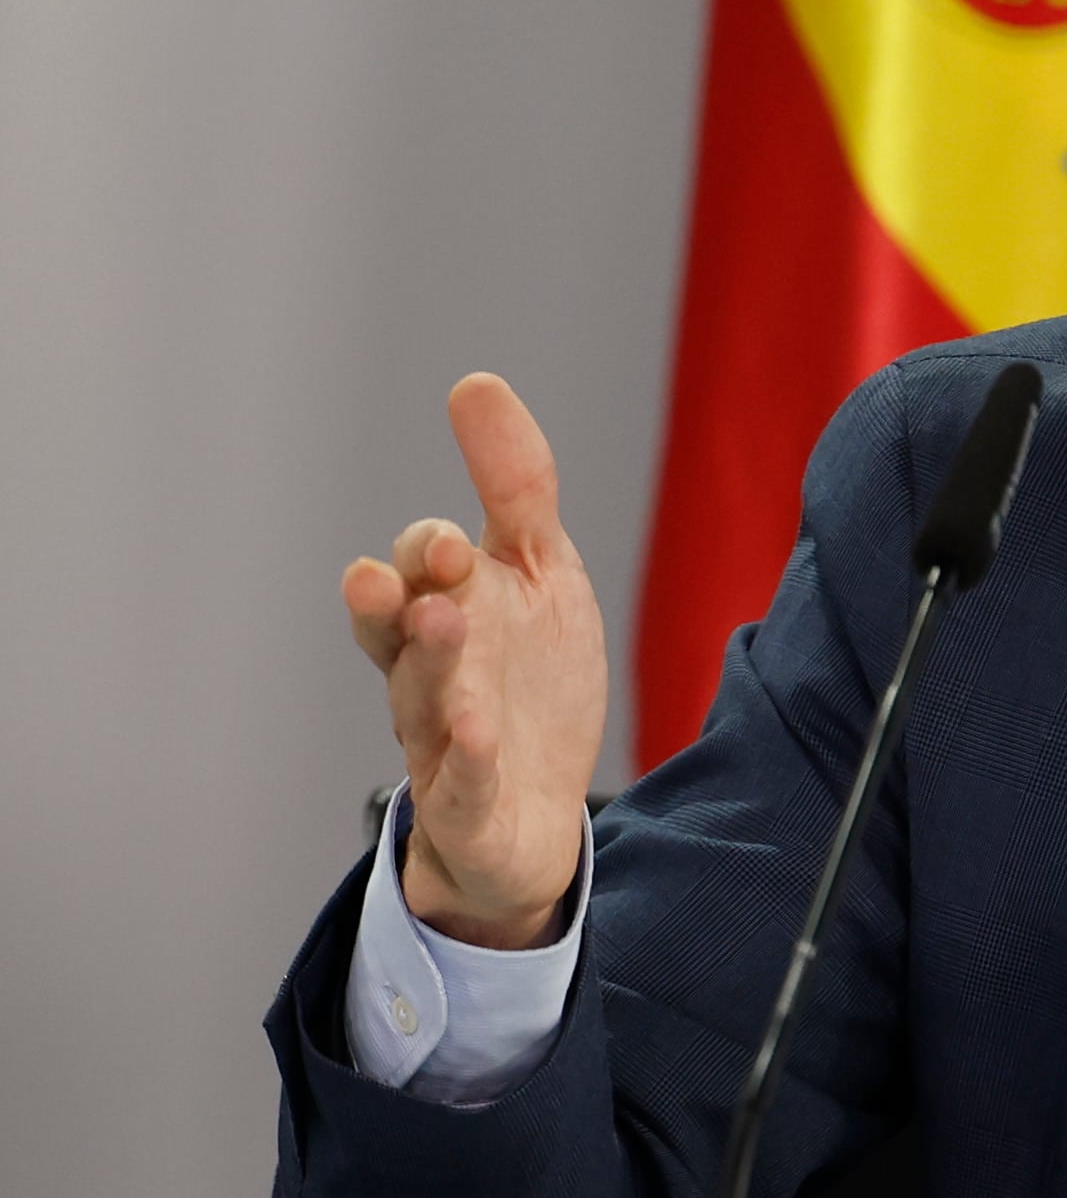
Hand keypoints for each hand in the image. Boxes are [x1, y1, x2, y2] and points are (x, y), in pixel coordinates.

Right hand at [339, 375, 606, 948]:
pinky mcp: (470, 805)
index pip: (417, 572)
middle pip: (398, 633)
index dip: (429, 554)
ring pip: (423, 701)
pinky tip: (480, 735)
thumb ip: (514, 488)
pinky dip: (469, 759)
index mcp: (438, 614)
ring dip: (433, 663)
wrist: (532, 814)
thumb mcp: (537, 575)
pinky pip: (463, 783)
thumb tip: (474, 382)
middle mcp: (425, 675)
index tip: (454, 539)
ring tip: (444, 623)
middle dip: (404, 600)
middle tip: (421, 570)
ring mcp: (441, 743)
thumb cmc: (529, 681)